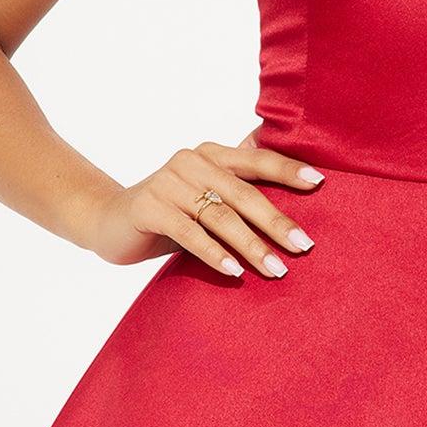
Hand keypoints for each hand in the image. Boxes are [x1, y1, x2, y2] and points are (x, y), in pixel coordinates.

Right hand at [86, 138, 325, 273]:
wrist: (107, 221)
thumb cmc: (171, 212)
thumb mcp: (206, 196)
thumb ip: (239, 188)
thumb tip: (298, 185)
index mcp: (210, 154)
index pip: (256, 159)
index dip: (288, 169)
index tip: (320, 183)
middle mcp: (191, 161)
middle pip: (243, 193)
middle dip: (277, 222)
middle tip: (304, 246)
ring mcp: (168, 183)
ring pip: (220, 216)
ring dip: (251, 245)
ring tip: (276, 270)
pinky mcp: (149, 207)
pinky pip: (190, 233)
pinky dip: (214, 254)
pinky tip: (234, 272)